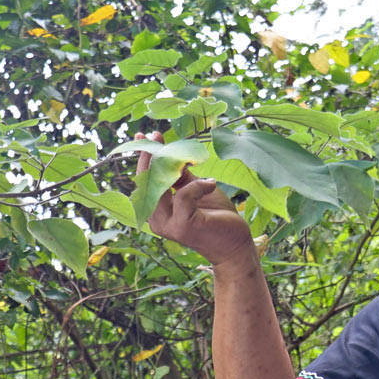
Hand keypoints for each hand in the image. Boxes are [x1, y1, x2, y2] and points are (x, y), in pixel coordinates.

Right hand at [135, 132, 254, 266]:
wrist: (234, 243)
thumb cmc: (215, 216)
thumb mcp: (196, 189)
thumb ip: (181, 176)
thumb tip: (171, 154)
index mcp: (156, 210)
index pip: (145, 181)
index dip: (145, 157)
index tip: (147, 135)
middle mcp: (156, 220)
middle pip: (148, 182)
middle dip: (152, 156)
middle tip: (156, 136)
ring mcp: (168, 225)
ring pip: (161, 188)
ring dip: (173, 167)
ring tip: (191, 160)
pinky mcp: (183, 226)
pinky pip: (184, 196)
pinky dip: (198, 186)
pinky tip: (212, 184)